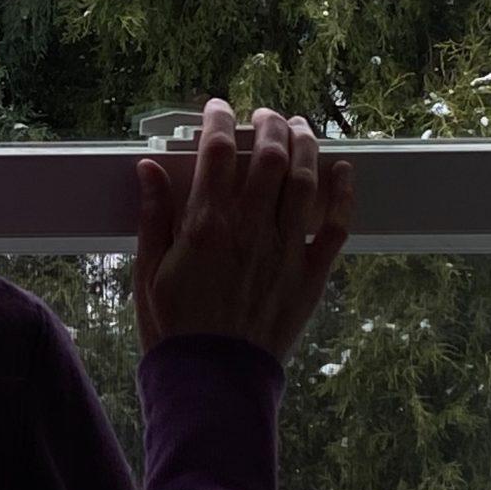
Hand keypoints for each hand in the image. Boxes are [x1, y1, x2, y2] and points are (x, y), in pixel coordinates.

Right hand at [133, 98, 354, 362]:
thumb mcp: (149, 270)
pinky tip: (343, 170)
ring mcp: (285, 251)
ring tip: (299, 127)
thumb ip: (153, 215)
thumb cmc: (174, 328)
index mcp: (205, 226)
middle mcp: (250, 230)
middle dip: (269, 123)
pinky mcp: (310, 275)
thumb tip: (147, 168)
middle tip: (264, 114)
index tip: (217, 107)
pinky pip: (336, 227)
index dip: (217, 120)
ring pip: (305, 180)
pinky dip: (343, 194)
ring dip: (305, 145)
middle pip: (269, 155)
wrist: (212, 381)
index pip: (216, 152)